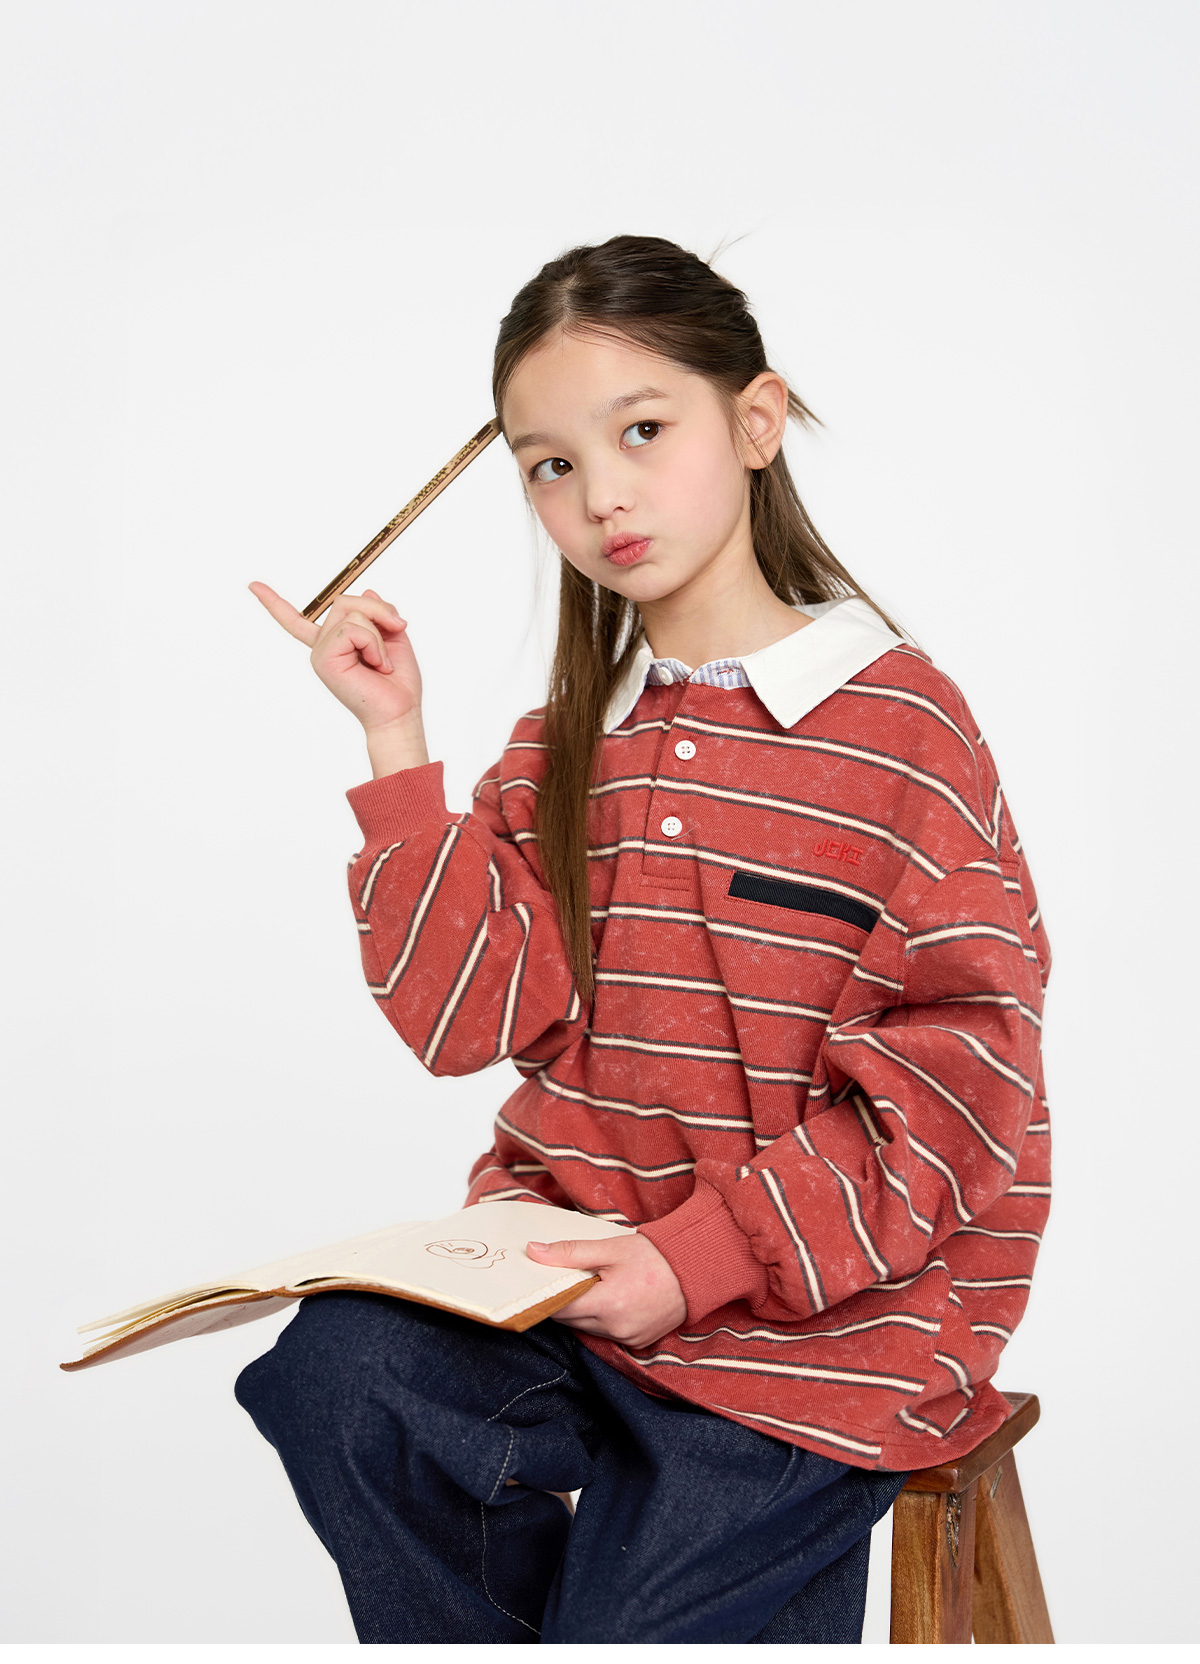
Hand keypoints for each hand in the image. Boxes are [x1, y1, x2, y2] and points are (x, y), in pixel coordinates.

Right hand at [248, 582, 423, 737]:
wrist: (399, 712)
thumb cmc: (397, 682)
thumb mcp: (394, 636)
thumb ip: (379, 614)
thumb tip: (368, 591)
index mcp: (333, 643)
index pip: (299, 620)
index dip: (275, 603)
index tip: (254, 586)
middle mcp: (321, 647)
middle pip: (343, 601)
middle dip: (378, 610)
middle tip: (397, 628)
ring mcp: (320, 653)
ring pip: (352, 612)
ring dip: (379, 633)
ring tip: (382, 660)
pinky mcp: (325, 659)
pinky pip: (353, 629)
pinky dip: (374, 643)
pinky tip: (377, 663)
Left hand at [526, 1232, 685, 1348]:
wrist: (694, 1271)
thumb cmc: (653, 1256)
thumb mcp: (610, 1248)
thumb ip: (570, 1253)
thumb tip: (534, 1252)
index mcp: (607, 1304)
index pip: (558, 1306)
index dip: (546, 1293)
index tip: (538, 1280)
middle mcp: (615, 1328)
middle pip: (570, 1320)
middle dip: (562, 1300)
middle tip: (564, 1277)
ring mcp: (627, 1339)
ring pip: (586, 1328)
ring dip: (581, 1310)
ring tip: (589, 1285)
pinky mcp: (636, 1343)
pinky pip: (605, 1334)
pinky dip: (599, 1319)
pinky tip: (607, 1298)